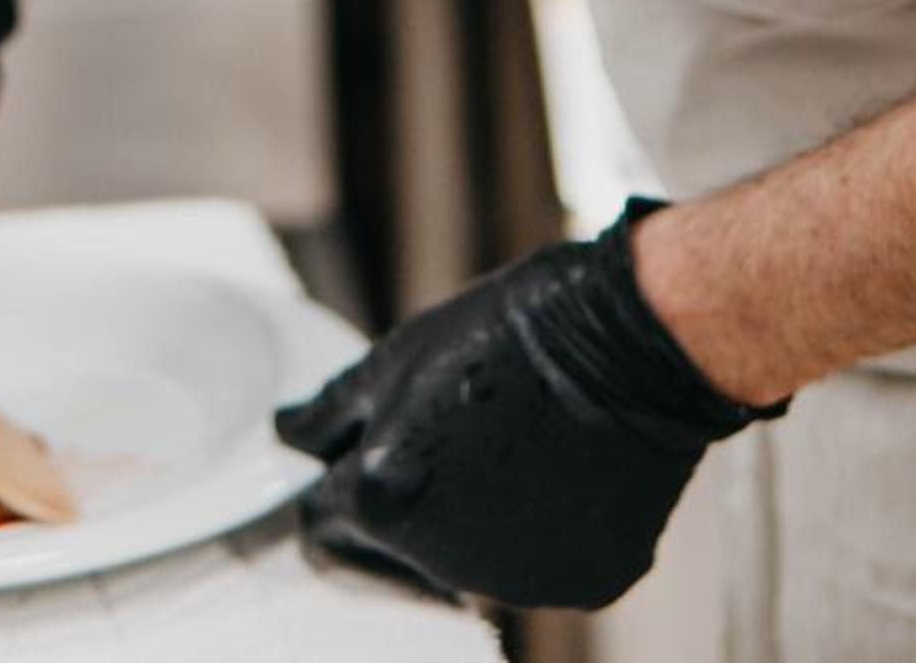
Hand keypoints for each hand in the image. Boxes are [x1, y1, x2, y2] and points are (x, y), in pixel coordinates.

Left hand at [276, 203, 782, 614]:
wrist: (628, 340)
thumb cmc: (508, 331)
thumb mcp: (400, 354)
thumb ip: (333, 410)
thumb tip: (286, 433)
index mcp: (386, 501)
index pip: (323, 524)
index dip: (333, 487)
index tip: (355, 459)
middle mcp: (446, 563)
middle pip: (392, 555)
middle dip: (399, 509)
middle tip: (438, 441)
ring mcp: (520, 584)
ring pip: (468, 562)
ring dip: (470, 520)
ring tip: (505, 442)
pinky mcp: (583, 585)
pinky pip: (540, 566)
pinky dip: (539, 530)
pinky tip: (556, 467)